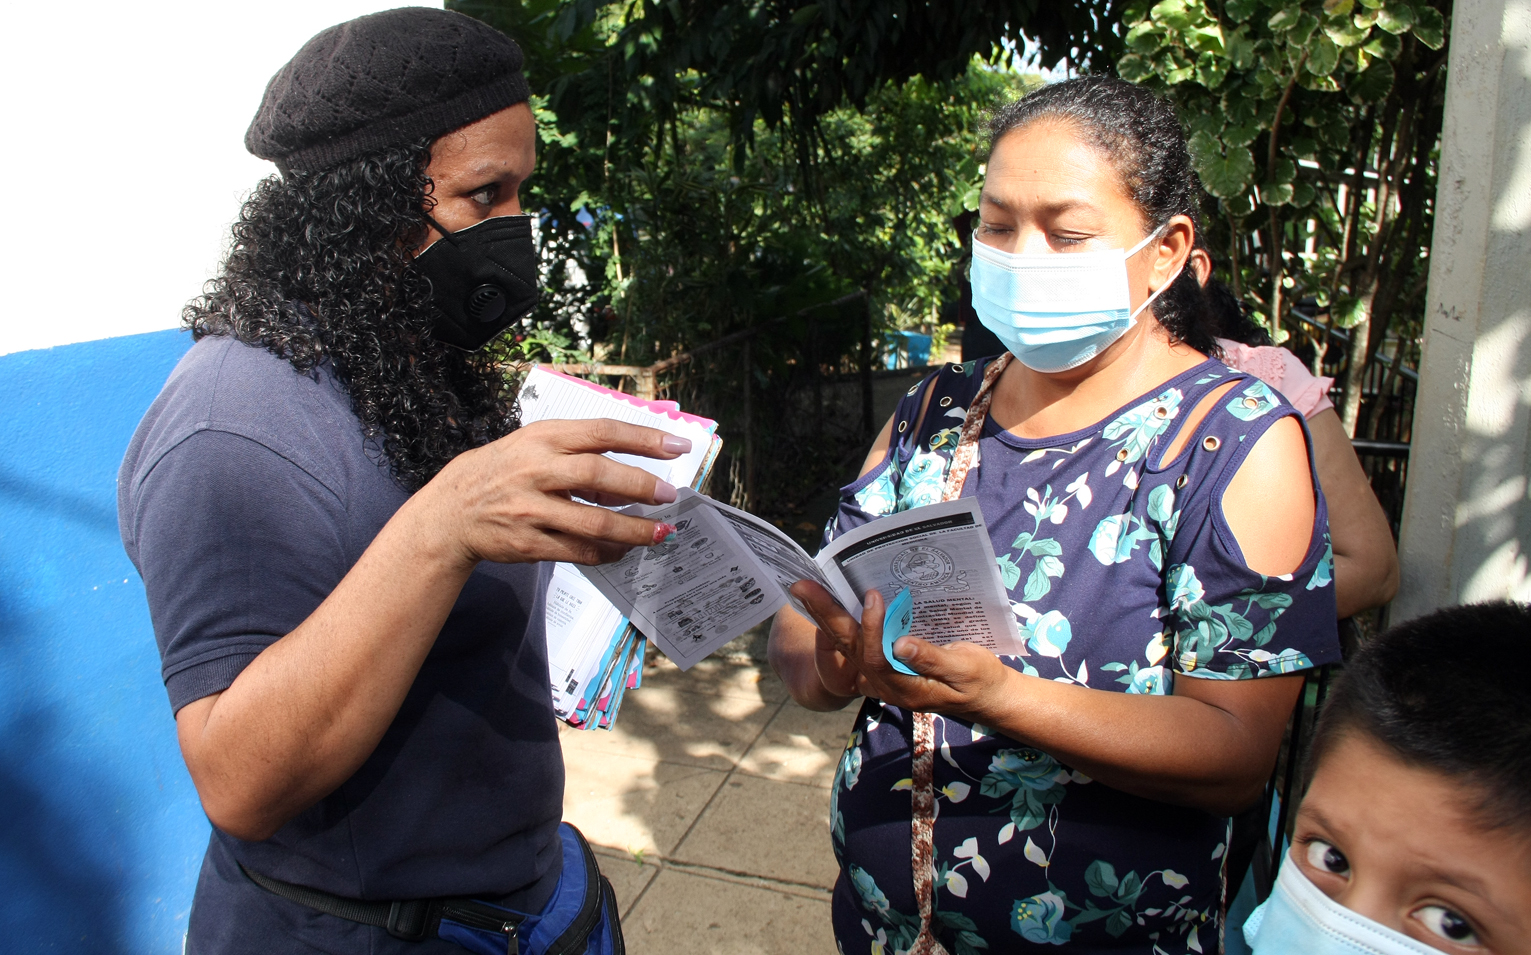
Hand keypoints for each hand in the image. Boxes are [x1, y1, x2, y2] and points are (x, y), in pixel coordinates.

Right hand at [423, 418, 688, 567]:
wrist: (452, 510)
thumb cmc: (505, 471)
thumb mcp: (534, 444)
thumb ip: (579, 451)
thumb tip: (636, 466)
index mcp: (543, 438)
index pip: (602, 431)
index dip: (644, 439)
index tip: (678, 446)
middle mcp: (537, 470)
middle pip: (599, 476)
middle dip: (641, 486)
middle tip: (671, 495)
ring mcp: (531, 509)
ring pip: (593, 522)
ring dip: (633, 530)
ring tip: (660, 532)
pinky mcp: (528, 542)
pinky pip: (578, 550)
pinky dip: (607, 552)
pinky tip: (625, 549)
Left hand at [789, 581, 1013, 720]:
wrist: (984, 696)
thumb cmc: (978, 680)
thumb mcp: (965, 669)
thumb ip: (931, 659)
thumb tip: (901, 643)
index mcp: (905, 689)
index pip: (876, 658)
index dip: (872, 627)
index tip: (874, 595)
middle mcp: (885, 685)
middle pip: (849, 649)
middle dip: (825, 614)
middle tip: (802, 585)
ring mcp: (881, 676)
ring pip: (846, 645)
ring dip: (825, 615)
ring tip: (805, 587)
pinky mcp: (882, 664)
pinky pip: (855, 642)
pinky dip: (840, 619)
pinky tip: (829, 598)